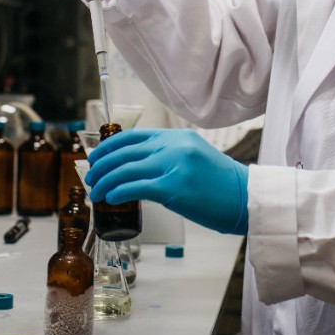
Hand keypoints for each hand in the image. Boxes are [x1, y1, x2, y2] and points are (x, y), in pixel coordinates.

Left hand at [85, 129, 248, 234]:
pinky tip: (111, 198)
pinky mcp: (174, 188)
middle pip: (124, 152)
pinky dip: (118, 192)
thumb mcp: (194, 157)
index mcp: (177, 136)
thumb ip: (169, 155)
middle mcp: (173, 146)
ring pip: (125, 170)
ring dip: (104, 182)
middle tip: (89, 177)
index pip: (133, 135)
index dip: (108, 146)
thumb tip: (137, 167)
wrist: (245, 197)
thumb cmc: (221, 183)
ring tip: (95, 193)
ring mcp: (173, 166)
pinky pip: (135, 187)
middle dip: (100, 165)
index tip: (96, 157)